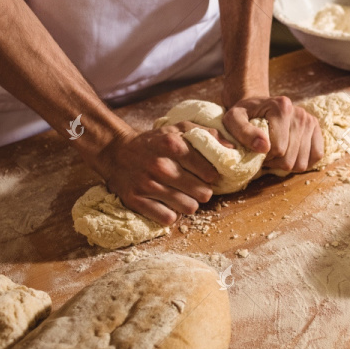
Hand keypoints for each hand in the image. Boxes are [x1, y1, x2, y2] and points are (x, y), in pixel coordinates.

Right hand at [93, 123, 230, 224]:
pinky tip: (168, 203)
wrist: (116, 152)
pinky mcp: (136, 201)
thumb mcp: (179, 129)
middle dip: (202, 191)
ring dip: (189, 204)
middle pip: (203, 193)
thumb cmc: (154, 141)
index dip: (211, 176)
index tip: (206, 175)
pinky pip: (168, 219)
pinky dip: (171, 214)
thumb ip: (208, 134)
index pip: (210, 172)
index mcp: (173, 145)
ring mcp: (148, 185)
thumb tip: (233, 149)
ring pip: (189, 208)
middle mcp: (161, 166)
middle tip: (194, 186)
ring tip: (182, 195)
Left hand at [222, 96, 324, 172]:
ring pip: (302, 163)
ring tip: (276, 154)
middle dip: (275, 162)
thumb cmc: (244, 114)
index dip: (265, 156)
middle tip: (265, 153)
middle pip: (290, 159)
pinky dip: (302, 161)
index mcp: (282, 107)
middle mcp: (300, 114)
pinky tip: (290, 154)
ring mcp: (310, 121)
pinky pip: (316, 156)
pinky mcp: (316, 129)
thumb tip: (263, 147)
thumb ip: (244, 132)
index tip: (257, 149)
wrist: (258, 105)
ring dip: (287, 164)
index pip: (278, 149)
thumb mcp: (233, 119)